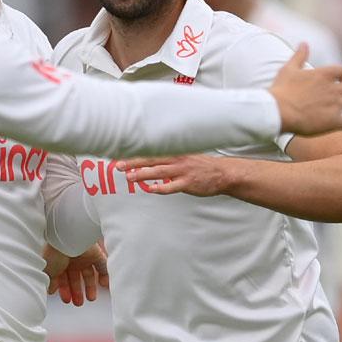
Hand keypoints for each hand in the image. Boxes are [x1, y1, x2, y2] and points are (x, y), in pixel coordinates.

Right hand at [46, 242, 108, 305]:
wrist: (66, 237)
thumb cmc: (54, 252)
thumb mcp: (48, 270)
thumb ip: (49, 282)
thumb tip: (48, 291)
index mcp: (58, 262)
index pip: (62, 278)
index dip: (64, 290)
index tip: (66, 300)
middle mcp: (70, 259)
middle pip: (75, 278)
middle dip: (76, 291)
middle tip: (78, 303)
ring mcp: (83, 256)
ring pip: (88, 274)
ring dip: (90, 287)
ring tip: (91, 299)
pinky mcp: (95, 253)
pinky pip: (102, 266)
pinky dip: (104, 276)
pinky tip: (103, 286)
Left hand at [114, 154, 234, 197]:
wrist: (223, 173)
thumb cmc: (201, 166)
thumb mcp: (184, 157)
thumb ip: (168, 159)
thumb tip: (149, 162)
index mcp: (174, 152)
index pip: (151, 151)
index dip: (135, 153)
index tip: (120, 155)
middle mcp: (177, 160)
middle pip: (151, 159)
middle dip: (134, 162)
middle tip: (118, 165)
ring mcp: (182, 171)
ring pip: (159, 172)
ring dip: (143, 174)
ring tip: (129, 177)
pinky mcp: (188, 183)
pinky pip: (172, 186)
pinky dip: (161, 188)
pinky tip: (150, 189)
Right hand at [268, 44, 341, 135]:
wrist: (277, 111)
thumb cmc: (281, 90)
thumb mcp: (288, 70)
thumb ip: (299, 56)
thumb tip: (304, 43)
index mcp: (324, 75)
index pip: (341, 72)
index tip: (339, 81)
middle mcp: (333, 88)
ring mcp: (335, 105)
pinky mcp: (334, 121)